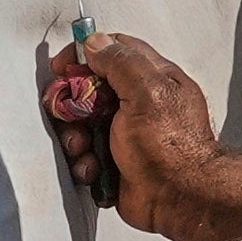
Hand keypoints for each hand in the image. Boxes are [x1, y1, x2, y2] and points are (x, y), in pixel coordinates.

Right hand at [39, 30, 241, 240]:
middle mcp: (137, 103)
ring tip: (82, 149)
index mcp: (151, 79)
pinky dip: (84, 163)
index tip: (61, 67)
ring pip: (82, 125)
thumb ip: (121, 62)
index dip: (84, 54)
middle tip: (68, 116)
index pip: (114, 50)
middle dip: (71, 103)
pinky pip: (85, 156)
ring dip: (74, 137)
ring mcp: (124, 134)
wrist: (179, 199)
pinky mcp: (114, 163)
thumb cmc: (169, 144)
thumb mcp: (147, 92)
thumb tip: (94, 41)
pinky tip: (94, 170)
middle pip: (88, 89)